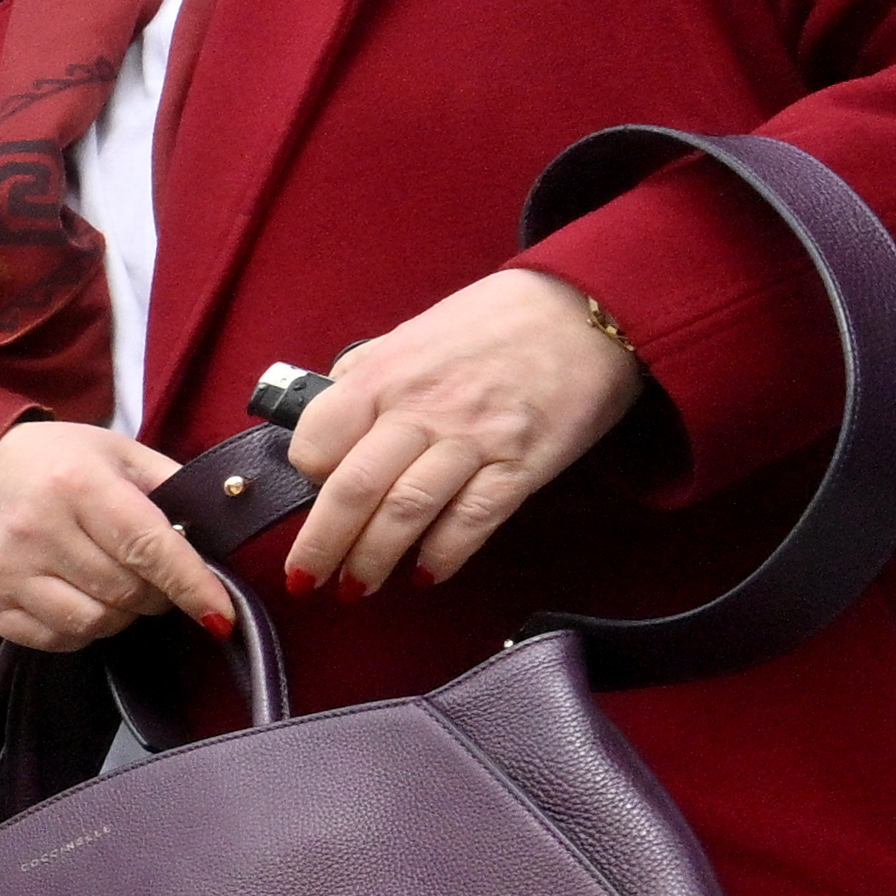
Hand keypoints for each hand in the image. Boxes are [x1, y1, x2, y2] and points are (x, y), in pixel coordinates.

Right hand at [0, 417, 223, 653]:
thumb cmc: (47, 465)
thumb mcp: (111, 452)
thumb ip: (167, 483)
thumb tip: (218, 526)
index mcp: (76, 483)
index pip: (147, 547)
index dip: (190, 585)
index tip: (220, 614)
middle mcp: (36, 528)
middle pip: (126, 591)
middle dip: (154, 594)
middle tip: (151, 577)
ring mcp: (7, 570)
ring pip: (94, 623)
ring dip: (119, 615)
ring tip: (111, 586)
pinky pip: (58, 639)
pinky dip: (81, 629)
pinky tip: (77, 598)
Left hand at [275, 267, 644, 596]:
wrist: (588, 307)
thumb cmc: (498, 320)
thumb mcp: (417, 331)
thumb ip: (370, 374)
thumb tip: (327, 416)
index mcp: (387, 373)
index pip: (318, 439)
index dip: (308, 475)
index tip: (314, 493)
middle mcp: (423, 407)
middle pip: (352, 490)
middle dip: (321, 547)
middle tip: (307, 580)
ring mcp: (474, 439)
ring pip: (405, 513)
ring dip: (373, 561)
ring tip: (358, 588)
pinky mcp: (522, 465)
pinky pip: (471, 522)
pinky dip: (442, 555)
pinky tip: (425, 573)